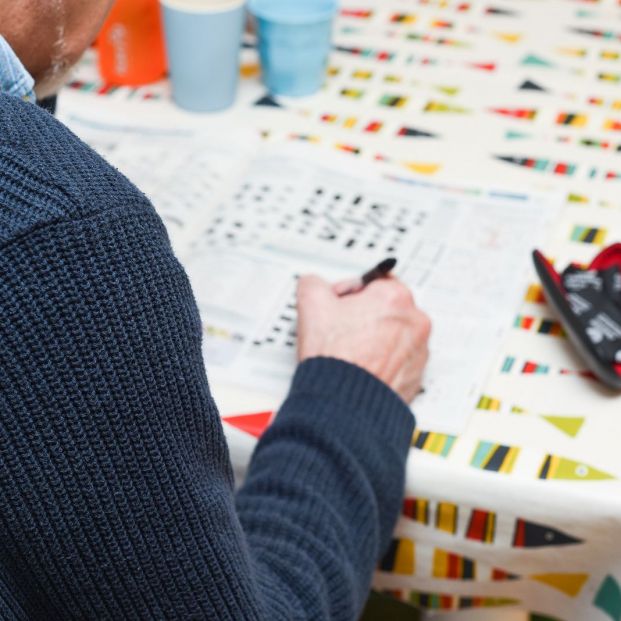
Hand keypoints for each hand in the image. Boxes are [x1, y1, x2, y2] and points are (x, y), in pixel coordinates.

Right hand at [296, 275, 430, 402]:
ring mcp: (419, 351)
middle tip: (342, 329)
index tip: (340, 305)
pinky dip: (383, 363)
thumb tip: (315, 285)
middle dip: (365, 316)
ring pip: (395, 336)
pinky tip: (361, 367)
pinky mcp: (416, 376)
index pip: (373, 282)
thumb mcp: (311, 305)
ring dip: (376, 340)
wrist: (344, 404)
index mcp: (395, 297)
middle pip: (387, 309)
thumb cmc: (336, 358)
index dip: (351, 293)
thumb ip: (314, 284)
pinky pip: (399, 362)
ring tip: (351, 351)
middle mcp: (415, 322)